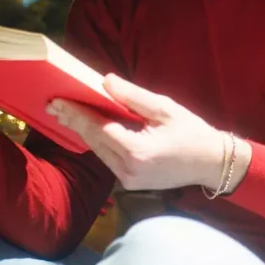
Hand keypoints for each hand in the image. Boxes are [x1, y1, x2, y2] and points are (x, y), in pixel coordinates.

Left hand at [47, 74, 249, 191]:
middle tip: (53, 105)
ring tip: (66, 114)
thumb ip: (133, 96)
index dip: (77, 112)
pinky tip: (89, 129)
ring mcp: (127, 180)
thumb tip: (105, 81)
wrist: (211, 163)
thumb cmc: (191, 132)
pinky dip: (98, 142)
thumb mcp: (165, 108)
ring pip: (98, 151)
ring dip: (84, 132)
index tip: (58, 100)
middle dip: (74, 121)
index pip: (98, 128)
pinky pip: (108, 159)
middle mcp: (127, 169)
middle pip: (93, 141)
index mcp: (136, 151)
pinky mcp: (130, 183)